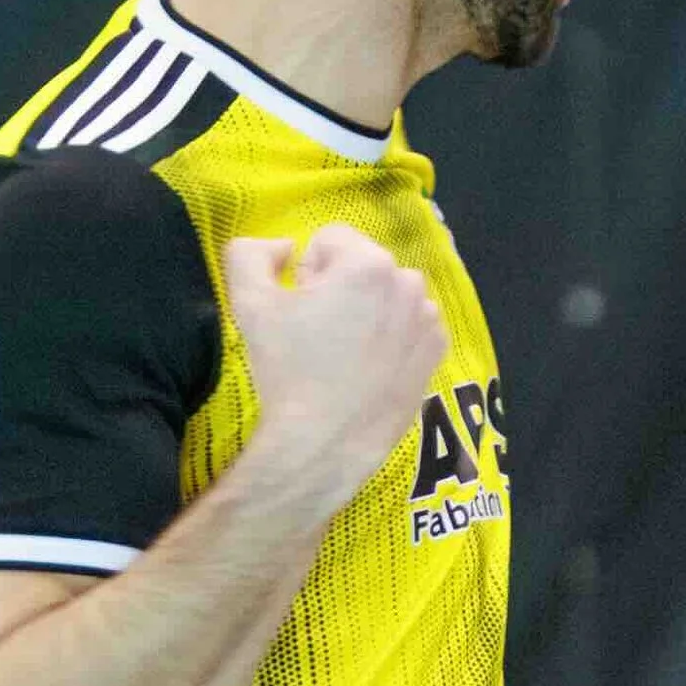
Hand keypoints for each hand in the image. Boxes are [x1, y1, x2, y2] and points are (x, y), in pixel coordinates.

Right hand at [223, 225, 448, 505]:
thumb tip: (284, 247)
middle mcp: (408, 282)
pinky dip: (393, 339)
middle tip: (320, 336)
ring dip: (369, 312)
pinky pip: (410, 327)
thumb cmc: (287, 371)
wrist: (324, 444)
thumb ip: (251, 252)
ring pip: (389, 296)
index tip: (301, 311)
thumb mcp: (249, 303)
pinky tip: (370, 370)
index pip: (329, 240)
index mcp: (367, 262)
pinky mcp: (436, 353)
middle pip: (363, 266)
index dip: (306, 273)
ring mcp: (428, 320)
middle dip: (341, 289)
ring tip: (346, 356)